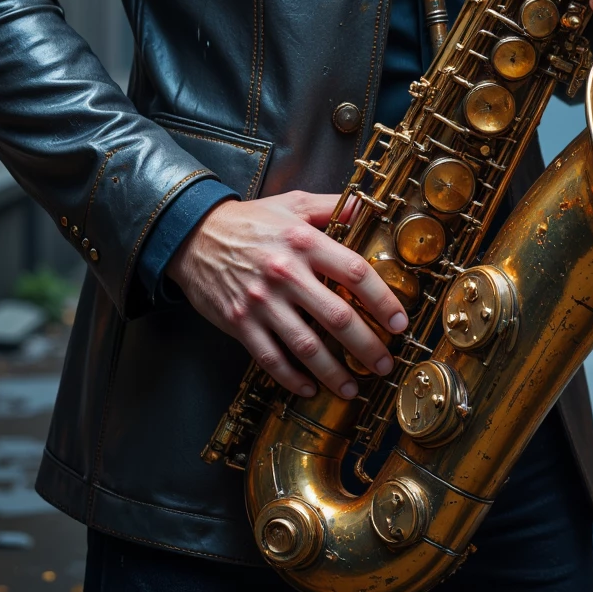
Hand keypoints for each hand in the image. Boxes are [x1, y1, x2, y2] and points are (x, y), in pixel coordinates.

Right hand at [166, 191, 407, 400]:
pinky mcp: (240, 323)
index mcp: (304, 241)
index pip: (354, 272)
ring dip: (334, 373)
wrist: (194, 235)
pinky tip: (309, 389)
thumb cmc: (250, 220)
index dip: (382, 300)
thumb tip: (367, 208)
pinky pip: (271, 359)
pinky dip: (292, 379)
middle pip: (337, 317)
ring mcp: (261, 302)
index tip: (398, 322)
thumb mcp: (293, 202)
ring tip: (353, 387)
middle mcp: (286, 273)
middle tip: (385, 364)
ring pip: (306, 347)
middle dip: (367, 346)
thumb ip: (332, 206)